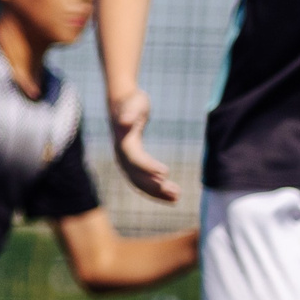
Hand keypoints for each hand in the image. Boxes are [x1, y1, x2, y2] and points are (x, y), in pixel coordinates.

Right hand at [108, 87, 178, 203]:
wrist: (123, 104)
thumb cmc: (132, 102)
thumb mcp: (133, 103)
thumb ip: (128, 113)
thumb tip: (124, 121)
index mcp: (123, 144)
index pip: (134, 159)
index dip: (148, 167)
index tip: (166, 172)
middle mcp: (122, 157)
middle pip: (137, 176)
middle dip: (155, 186)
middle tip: (176, 192)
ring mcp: (126, 163)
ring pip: (141, 183)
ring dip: (158, 192)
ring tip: (177, 197)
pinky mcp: (134, 166)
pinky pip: (144, 182)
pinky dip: (157, 190)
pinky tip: (172, 195)